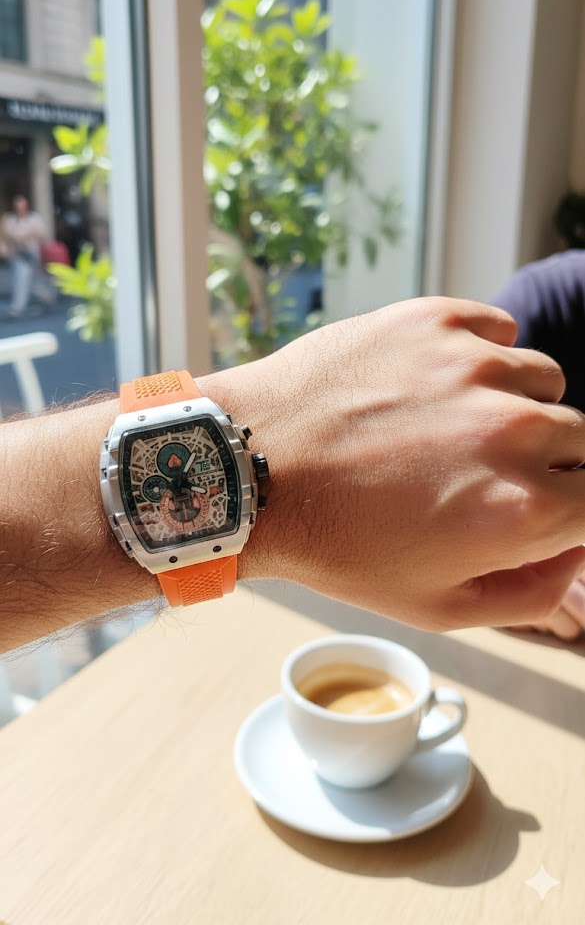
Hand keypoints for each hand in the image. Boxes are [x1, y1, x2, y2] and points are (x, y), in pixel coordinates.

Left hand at [199, 297, 584, 630]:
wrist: (252, 468)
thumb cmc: (337, 545)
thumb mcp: (436, 606)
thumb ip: (531, 594)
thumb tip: (572, 556)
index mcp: (523, 509)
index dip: (570, 510)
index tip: (537, 508)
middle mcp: (514, 430)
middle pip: (578, 440)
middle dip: (546, 463)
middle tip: (478, 474)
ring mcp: (476, 365)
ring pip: (543, 381)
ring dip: (515, 406)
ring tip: (450, 427)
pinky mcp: (437, 320)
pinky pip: (498, 331)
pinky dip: (481, 357)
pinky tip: (433, 385)